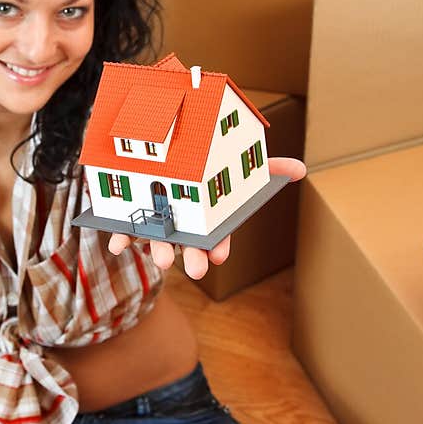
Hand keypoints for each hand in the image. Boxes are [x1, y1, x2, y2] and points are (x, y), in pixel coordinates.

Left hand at [108, 156, 306, 280]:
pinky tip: (119, 244)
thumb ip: (265, 168)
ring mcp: (156, 224)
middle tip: (197, 271)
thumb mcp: (233, 163)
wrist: (155, 153)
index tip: (219, 256)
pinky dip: (122, 237)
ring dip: (161, 250)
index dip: (218, 246)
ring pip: (159, 241)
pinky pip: (125, 232)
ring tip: (162, 259)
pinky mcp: (130, 220)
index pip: (216, 237)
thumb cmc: (201, 167)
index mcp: (207, 219)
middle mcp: (183, 225)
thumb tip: (302, 169)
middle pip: (189, 245)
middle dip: (194, 258)